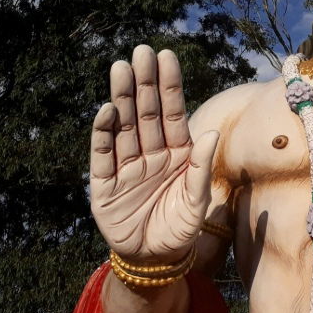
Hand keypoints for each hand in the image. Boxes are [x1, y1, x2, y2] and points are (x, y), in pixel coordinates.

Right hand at [90, 46, 218, 266]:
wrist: (154, 260)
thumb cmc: (180, 229)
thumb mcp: (197, 203)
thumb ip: (202, 170)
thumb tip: (209, 134)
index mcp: (177, 153)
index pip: (172, 112)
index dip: (169, 85)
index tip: (166, 56)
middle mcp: (151, 153)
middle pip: (146, 112)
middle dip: (143, 82)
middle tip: (140, 51)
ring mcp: (126, 166)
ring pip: (124, 126)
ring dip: (122, 97)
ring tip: (120, 69)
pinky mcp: (105, 184)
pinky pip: (104, 154)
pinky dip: (104, 133)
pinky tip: (107, 110)